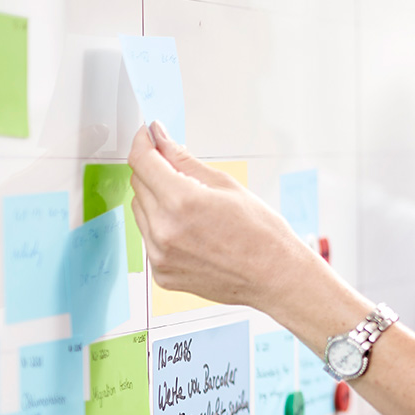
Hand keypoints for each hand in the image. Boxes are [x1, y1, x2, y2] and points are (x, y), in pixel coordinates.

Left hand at [126, 122, 312, 311]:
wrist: (275, 277)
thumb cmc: (261, 234)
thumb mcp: (225, 185)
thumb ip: (184, 160)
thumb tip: (161, 140)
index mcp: (182, 202)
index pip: (142, 162)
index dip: (143, 143)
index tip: (147, 137)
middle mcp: (164, 230)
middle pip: (139, 185)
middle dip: (155, 172)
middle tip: (182, 175)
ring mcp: (160, 256)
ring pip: (141, 212)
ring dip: (157, 201)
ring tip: (193, 210)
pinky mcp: (162, 274)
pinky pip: (149, 239)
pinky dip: (163, 228)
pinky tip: (192, 232)